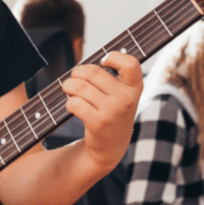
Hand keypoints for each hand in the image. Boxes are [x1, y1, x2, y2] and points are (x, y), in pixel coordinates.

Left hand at [60, 51, 142, 169]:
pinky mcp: (98, 123)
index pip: (130, 64)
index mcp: (135, 88)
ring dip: (68, 86)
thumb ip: (112, 78)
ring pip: (79, 87)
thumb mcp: (122, 96)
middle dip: (77, 73)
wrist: (111, 147)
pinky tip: (73, 106)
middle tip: (73, 79)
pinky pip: (74, 103)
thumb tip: (84, 67)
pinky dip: (69, 103)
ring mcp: (113, 112)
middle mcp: (127, 99)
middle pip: (92, 72)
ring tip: (68, 90)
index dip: (114, 57)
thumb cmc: (112, 113)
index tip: (103, 62)